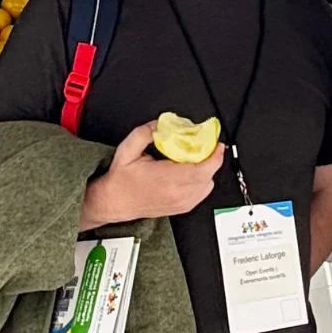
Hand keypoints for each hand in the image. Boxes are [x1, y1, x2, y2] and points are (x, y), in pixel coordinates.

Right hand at [82, 121, 223, 227]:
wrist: (115, 202)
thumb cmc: (121, 181)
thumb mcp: (127, 150)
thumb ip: (145, 133)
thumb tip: (162, 124)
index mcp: (166, 179)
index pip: (201, 169)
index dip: (214, 155)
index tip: (216, 144)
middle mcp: (176, 193)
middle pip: (209, 175)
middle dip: (212, 158)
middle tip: (206, 145)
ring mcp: (181, 203)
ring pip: (208, 184)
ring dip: (207, 169)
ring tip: (196, 158)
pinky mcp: (182, 207)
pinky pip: (203, 192)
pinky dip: (203, 180)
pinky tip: (192, 172)